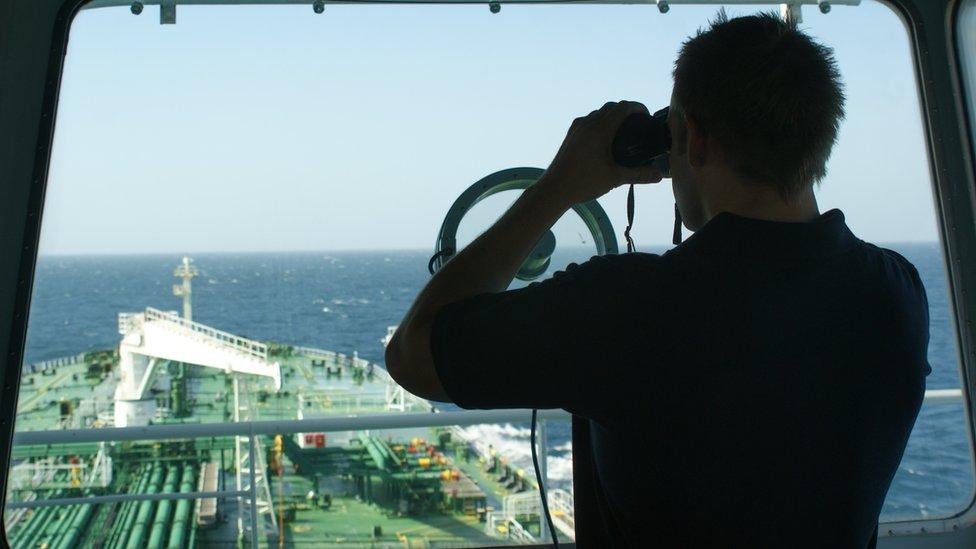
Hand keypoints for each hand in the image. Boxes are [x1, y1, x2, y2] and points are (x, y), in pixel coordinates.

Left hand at [538, 101, 663, 205]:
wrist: (554, 189)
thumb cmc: (584, 182)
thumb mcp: (615, 178)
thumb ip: (639, 175)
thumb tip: (659, 175)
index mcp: (600, 129)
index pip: (623, 107)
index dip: (638, 108)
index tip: (647, 116)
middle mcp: (588, 124)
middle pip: (611, 107)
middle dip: (627, 111)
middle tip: (638, 124)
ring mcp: (577, 128)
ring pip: (598, 113)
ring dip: (612, 116)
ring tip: (622, 131)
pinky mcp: (570, 136)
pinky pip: (588, 121)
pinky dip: (599, 123)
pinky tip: (603, 139)